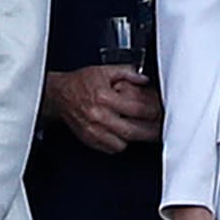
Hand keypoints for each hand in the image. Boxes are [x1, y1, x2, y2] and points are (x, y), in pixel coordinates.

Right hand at [43, 66, 162, 153]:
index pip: (136, 109)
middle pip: (132, 131)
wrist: (60, 95)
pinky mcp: (90, 140)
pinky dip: (120, 144)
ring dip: (135, 139)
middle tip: (159, 129)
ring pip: (122, 143)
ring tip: (144, 132)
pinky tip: (125, 134)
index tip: (159, 112)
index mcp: (104, 97)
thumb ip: (127, 72)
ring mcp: (93, 131)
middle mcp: (98, 116)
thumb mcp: (104, 70)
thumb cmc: (80, 83)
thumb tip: (144, 79)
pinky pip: (111, 149)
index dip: (152, 112)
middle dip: (150, 132)